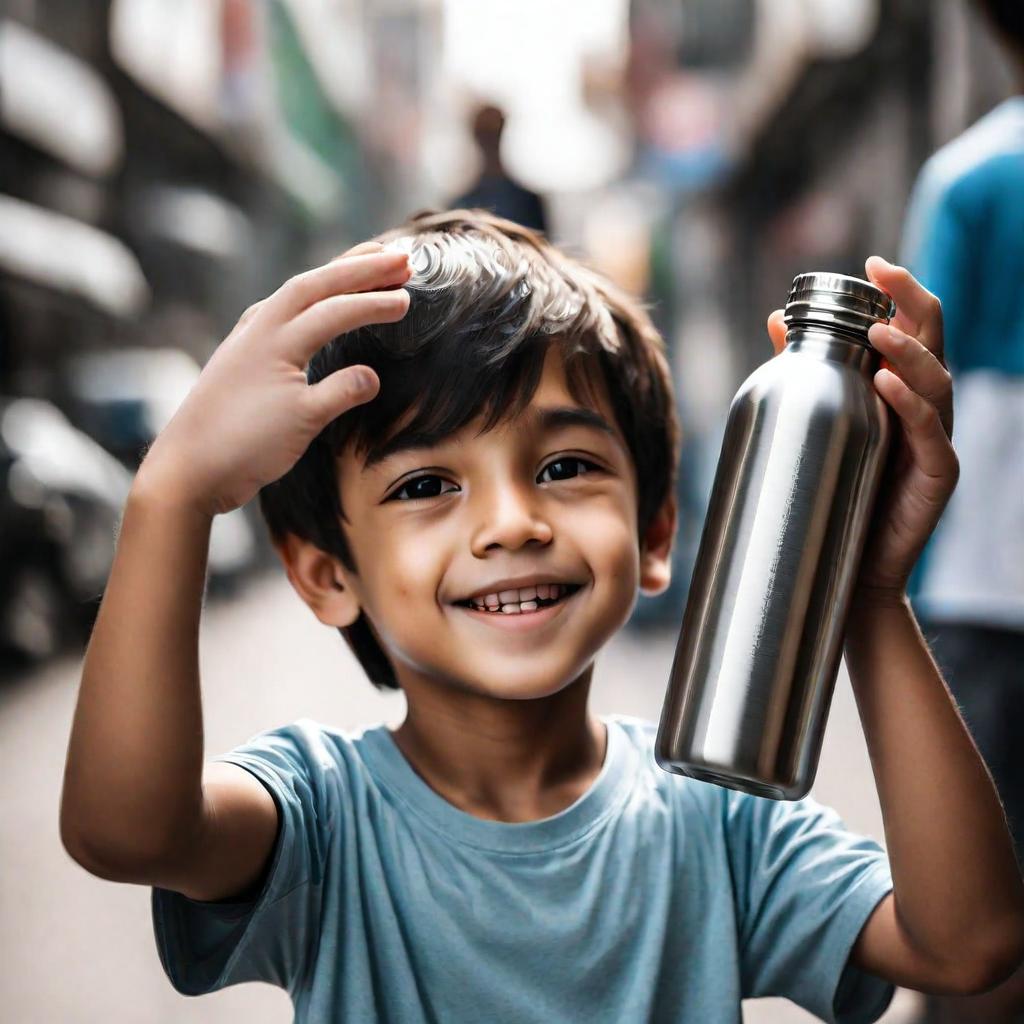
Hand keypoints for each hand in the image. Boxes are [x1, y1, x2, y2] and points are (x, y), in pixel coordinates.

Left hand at [136, 241, 410, 517]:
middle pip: (315, 284)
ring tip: (368, 262)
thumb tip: (373, 375)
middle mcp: (259, 329)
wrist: (187, 469)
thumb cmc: (243, 446)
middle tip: (401, 258)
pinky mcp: (241, 356)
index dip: (373, 303)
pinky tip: (312, 300)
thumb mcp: (302, 422)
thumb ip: (341, 392)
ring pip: (296, 292)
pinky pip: (281, 310)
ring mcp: (247, 339)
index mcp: (275, 341)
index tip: (408, 299)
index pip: (334, 310)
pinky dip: (307, 297)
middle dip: (360, 268)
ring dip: (334, 276)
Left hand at [766, 256, 958, 602]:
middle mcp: (923, 408)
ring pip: (937, 382)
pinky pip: (931, 435)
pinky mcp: (936, 477)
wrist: (848, 570)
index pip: (910, 329)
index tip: (870, 263)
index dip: (899, 292)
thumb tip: (779, 319)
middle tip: (885, 273)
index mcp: (899, 391)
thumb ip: (806, 371)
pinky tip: (889, 385)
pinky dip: (911, 406)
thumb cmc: (834, 490)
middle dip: (913, 302)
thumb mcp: (819, 421)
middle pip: (933, 342)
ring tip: (878, 331)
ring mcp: (934, 441)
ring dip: (909, 352)